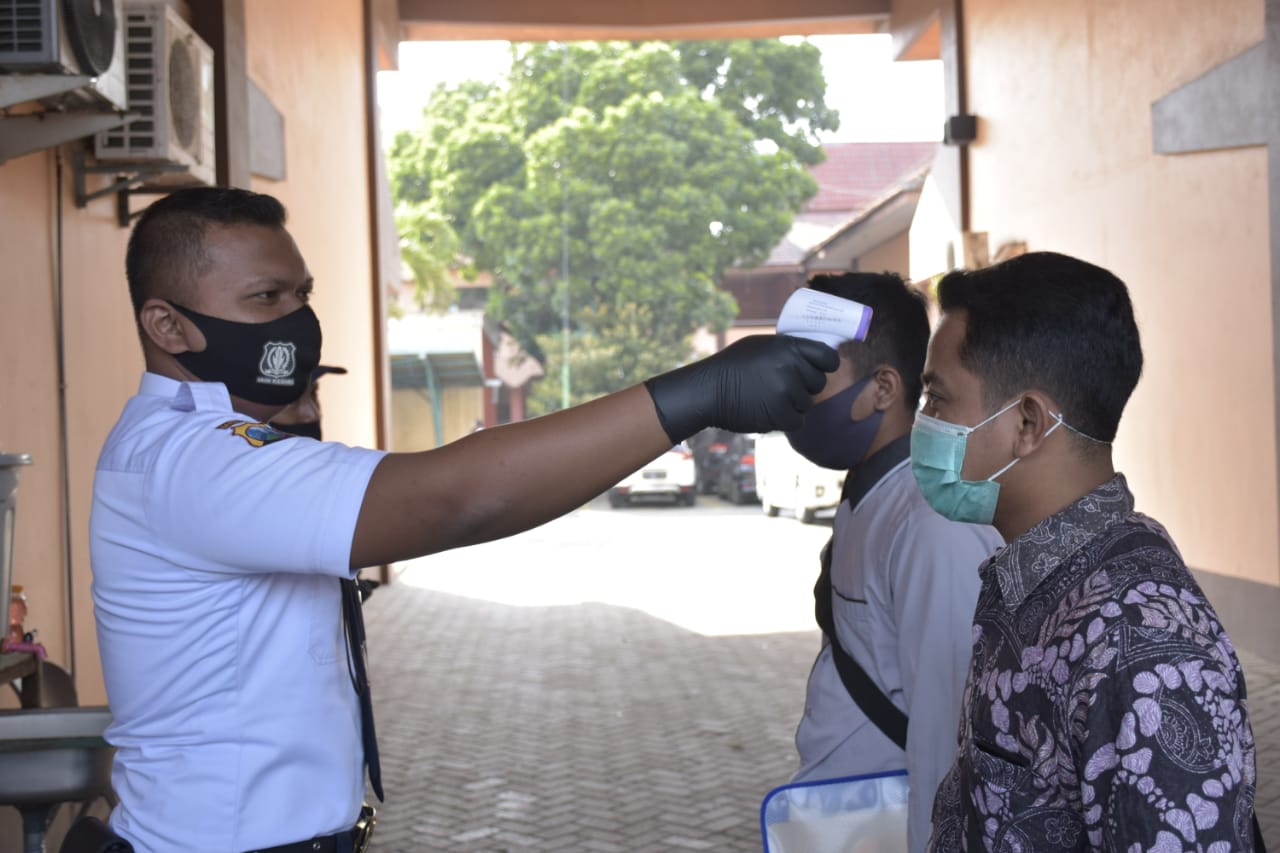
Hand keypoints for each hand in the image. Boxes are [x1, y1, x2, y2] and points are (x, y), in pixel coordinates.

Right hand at [643, 335, 838, 442]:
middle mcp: (790, 365)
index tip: (819, 371)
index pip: (828, 357)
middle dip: (804, 388)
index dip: (826, 366)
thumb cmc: (732, 367)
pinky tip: (768, 412)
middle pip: (818, 383)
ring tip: (768, 399)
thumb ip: (787, 350)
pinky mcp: (780, 413)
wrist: (708, 390)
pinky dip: (785, 421)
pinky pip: (798, 421)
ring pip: (807, 404)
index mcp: (788, 346)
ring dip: (792, 406)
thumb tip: (812, 356)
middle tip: (782, 389)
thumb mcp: (760, 346)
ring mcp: (786, 390)